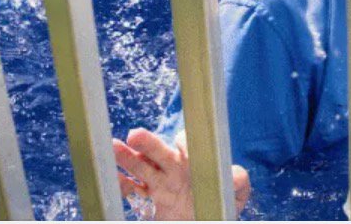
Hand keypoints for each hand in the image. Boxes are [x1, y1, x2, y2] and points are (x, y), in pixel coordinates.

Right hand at [114, 128, 250, 219]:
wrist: (204, 220)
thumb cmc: (220, 202)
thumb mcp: (233, 193)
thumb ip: (237, 182)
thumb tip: (235, 173)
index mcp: (195, 162)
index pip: (188, 145)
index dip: (184, 143)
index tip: (181, 147)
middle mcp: (175, 169)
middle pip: (159, 151)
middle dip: (148, 143)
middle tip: (135, 135)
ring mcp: (161, 184)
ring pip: (142, 167)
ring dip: (127, 158)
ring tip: (113, 147)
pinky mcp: (151, 201)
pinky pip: (132, 191)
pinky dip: (121, 185)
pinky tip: (112, 180)